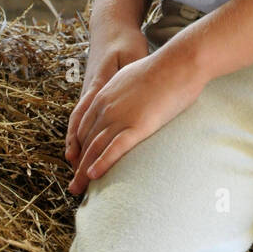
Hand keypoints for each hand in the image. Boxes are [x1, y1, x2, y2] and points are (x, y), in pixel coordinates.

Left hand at [65, 41, 206, 196]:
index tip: (78, 164)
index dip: (80, 149)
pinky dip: (102, 163)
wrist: (179, 62)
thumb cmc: (163, 68)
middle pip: (86, 141)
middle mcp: (107, 106)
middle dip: (78, 165)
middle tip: (73, 185)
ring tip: (78, 189)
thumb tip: (128, 101)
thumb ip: (123, 91)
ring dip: (84, 171)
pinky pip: (114, 148)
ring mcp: (121, 116)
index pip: (84, 128)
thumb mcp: (132, 76)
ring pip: (95, 148)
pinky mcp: (138, 125)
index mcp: (104, 94)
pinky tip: (94, 176)